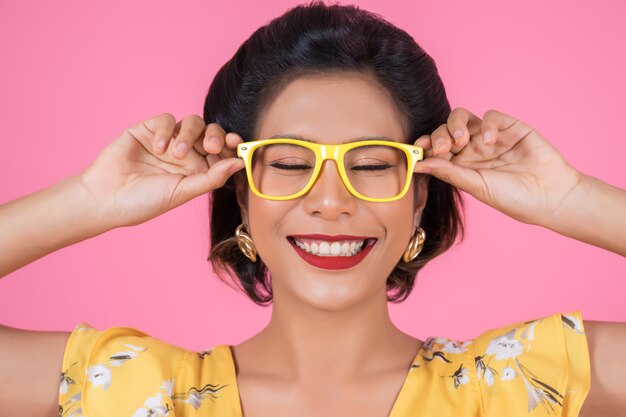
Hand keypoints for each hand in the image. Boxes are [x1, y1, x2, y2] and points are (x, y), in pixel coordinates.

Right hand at [78, 113, 243, 227]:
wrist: (107, 198)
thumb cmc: (145, 202)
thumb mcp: (183, 191)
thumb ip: (212, 177)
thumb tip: (240, 163)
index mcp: (198, 170)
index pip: (222, 152)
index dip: (232, 146)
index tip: (237, 145)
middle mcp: (186, 153)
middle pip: (211, 133)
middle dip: (215, 137)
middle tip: (211, 147)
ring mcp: (168, 140)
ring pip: (192, 122)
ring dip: (189, 135)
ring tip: (175, 154)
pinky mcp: (148, 130)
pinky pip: (167, 119)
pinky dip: (167, 131)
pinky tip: (159, 148)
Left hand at [413, 108, 581, 226]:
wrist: (551, 197)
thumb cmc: (514, 198)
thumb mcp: (477, 186)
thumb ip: (449, 173)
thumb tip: (418, 164)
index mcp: (461, 165)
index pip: (436, 149)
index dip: (425, 146)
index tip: (419, 149)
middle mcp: (472, 149)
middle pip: (445, 130)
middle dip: (439, 136)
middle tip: (444, 148)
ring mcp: (490, 137)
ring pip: (463, 117)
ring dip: (456, 125)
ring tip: (461, 141)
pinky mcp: (510, 127)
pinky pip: (491, 116)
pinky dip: (487, 125)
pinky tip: (490, 142)